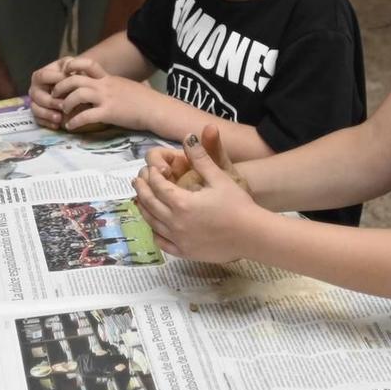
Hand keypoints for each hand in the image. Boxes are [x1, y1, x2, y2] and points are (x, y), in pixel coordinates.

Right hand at [29, 57, 73, 127]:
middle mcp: (36, 88)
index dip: (55, 80)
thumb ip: (72, 65)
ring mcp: (36, 102)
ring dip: (47, 114)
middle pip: (36, 94)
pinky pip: (38, 120)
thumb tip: (68, 70)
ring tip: (59, 118)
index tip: (71, 85)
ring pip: (35, 108)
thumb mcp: (75, 66)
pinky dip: (47, 123)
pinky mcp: (39, 114)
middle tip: (63, 105)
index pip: (42, 76)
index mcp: (42, 75)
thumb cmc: (76, 76)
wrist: (80, 88)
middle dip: (50, 101)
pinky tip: (57, 125)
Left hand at [53, 60, 156, 132]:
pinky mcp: (109, 112)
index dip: (74, 65)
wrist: (157, 109)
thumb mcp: (127, 87)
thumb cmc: (146, 100)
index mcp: (109, 78)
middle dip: (61, 86)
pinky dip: (75, 121)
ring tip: (62, 111)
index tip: (65, 72)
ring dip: (66, 103)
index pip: (88, 64)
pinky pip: (86, 116)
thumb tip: (107, 90)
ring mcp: (107, 98)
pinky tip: (71, 126)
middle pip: (76, 78)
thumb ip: (114, 87)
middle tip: (55, 95)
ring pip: (78, 94)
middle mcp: (105, 85)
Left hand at [132, 127, 268, 263]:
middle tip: (137, 180)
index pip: (158, 185)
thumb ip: (201, 158)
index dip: (152, 175)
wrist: (252, 235)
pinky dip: (155, 232)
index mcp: (181, 202)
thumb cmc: (238, 204)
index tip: (150, 168)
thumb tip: (188, 137)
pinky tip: (155, 226)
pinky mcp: (185, 252)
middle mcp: (175, 222)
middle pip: (149, 203)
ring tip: (140, 199)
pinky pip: (162, 243)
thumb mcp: (219, 177)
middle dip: (142, 189)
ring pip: (152, 223)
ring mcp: (178, 239)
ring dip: (143, 209)